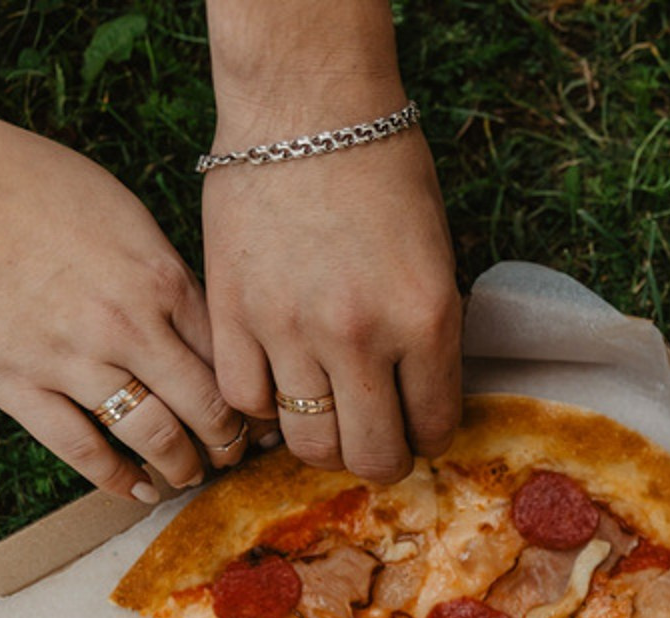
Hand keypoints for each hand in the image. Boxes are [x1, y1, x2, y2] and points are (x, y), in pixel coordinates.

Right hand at [0, 97, 250, 500]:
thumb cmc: (23, 178)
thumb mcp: (121, 210)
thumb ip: (160, 268)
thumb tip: (188, 312)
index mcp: (162, 281)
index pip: (230, 356)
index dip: (252, 393)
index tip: (261, 413)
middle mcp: (130, 328)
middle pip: (206, 405)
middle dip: (230, 439)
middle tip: (235, 453)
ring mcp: (75, 361)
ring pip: (154, 436)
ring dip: (182, 465)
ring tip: (190, 476)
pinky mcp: (19, 385)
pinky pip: (83, 450)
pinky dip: (117, 479)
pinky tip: (137, 490)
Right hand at [201, 1, 462, 482]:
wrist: (306, 108)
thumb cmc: (384, 172)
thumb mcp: (435, 260)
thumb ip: (428, 335)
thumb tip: (416, 400)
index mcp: (425, 320)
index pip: (433, 426)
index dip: (428, 435)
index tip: (418, 425)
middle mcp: (360, 337)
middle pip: (370, 454)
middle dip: (379, 457)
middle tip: (374, 438)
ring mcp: (290, 329)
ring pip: (307, 441)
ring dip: (322, 442)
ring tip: (327, 418)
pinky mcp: (233, 312)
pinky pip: (244, 398)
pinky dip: (262, 405)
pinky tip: (277, 384)